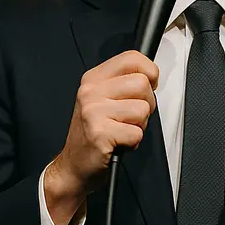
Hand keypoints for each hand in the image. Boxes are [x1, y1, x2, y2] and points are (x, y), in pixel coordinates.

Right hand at [43, 50, 158, 224]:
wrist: (73, 166)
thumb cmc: (93, 133)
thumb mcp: (102, 99)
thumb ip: (123, 83)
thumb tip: (151, 76)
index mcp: (93, 79)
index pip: (132, 58)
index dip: (150, 71)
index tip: (150, 84)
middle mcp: (90, 91)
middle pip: (142, 84)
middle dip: (147, 103)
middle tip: (132, 116)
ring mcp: (93, 112)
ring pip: (143, 109)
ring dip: (140, 125)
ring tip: (122, 130)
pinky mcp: (100, 133)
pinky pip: (136, 133)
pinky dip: (133, 142)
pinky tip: (118, 142)